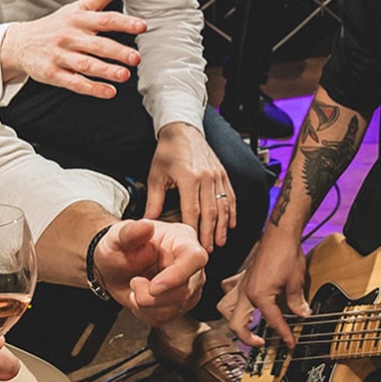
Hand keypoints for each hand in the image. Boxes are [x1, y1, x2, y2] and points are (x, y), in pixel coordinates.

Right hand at [0, 0, 145, 97]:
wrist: (18, 43)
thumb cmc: (56, 26)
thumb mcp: (77, 8)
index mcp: (78, 20)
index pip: (103, 19)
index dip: (123, 23)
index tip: (141, 26)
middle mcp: (69, 37)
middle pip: (95, 44)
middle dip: (116, 51)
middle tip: (135, 58)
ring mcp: (59, 56)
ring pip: (84, 64)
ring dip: (105, 71)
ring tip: (124, 75)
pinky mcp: (52, 74)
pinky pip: (73, 82)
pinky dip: (91, 88)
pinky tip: (108, 92)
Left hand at [93, 218, 206, 324]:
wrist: (114, 267)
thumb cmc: (120, 247)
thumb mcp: (118, 236)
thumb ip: (130, 232)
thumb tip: (145, 226)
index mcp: (183, 240)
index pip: (195, 258)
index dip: (178, 275)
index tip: (154, 287)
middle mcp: (191, 264)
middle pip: (185, 289)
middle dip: (152, 295)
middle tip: (133, 282)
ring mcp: (189, 285)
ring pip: (175, 306)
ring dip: (146, 304)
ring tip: (136, 287)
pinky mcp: (181, 303)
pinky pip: (166, 317)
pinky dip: (146, 312)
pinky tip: (140, 297)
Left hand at [145, 122, 234, 249]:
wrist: (183, 131)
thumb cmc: (167, 153)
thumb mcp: (156, 176)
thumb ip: (154, 200)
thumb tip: (149, 222)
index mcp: (188, 178)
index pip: (192, 210)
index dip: (194, 229)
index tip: (192, 244)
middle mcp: (206, 177)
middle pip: (211, 211)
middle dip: (210, 233)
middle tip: (208, 250)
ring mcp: (217, 175)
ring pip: (223, 205)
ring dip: (223, 226)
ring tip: (220, 242)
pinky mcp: (223, 173)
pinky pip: (230, 196)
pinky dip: (232, 212)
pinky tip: (231, 225)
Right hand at [220, 235, 309, 347]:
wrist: (281, 233)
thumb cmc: (287, 253)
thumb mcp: (296, 281)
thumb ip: (297, 302)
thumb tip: (303, 314)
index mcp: (259, 296)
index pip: (272, 321)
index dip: (284, 334)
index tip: (290, 343)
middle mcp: (245, 292)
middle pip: (236, 324)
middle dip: (247, 337)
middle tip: (261, 342)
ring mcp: (241, 284)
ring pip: (225, 308)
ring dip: (233, 319)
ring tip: (247, 325)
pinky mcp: (242, 277)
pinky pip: (229, 290)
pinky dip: (232, 298)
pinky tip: (243, 301)